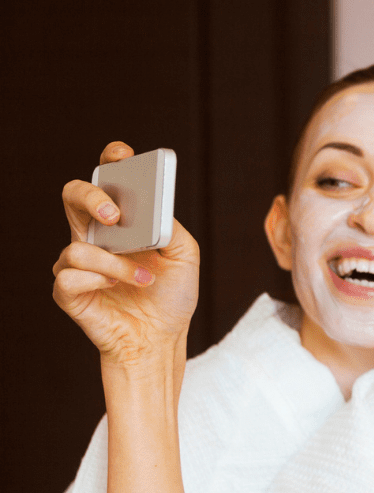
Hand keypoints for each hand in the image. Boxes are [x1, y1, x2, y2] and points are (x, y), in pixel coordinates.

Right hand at [52, 142, 199, 365]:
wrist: (162, 338)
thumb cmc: (171, 296)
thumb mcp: (185, 256)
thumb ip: (170, 228)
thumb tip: (153, 209)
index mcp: (122, 222)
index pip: (108, 180)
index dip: (111, 160)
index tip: (123, 154)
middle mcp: (95, 236)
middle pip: (73, 195)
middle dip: (91, 197)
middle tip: (115, 215)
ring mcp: (78, 263)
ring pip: (77, 246)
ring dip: (116, 263)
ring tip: (143, 278)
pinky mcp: (69, 291)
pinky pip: (70, 276)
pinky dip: (98, 280)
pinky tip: (116, 288)